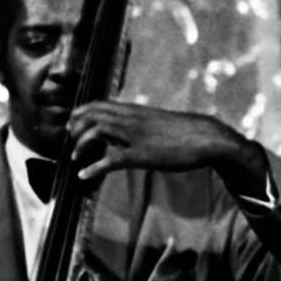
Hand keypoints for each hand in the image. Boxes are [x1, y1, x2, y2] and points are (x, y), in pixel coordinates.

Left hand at [68, 102, 263, 185]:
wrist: (208, 138)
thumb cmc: (186, 132)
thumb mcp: (159, 122)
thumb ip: (142, 123)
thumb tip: (133, 128)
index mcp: (134, 111)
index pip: (96, 104)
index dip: (80, 114)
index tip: (75, 127)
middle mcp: (130, 120)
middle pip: (90, 114)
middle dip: (75, 128)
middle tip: (72, 142)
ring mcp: (134, 137)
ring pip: (95, 132)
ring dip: (80, 145)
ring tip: (76, 158)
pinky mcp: (141, 155)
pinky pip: (110, 160)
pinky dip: (93, 168)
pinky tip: (84, 176)